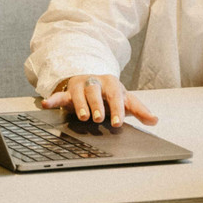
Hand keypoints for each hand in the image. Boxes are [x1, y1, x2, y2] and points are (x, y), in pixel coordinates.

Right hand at [41, 74, 157, 126]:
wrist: (93, 80)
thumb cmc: (111, 93)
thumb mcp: (126, 99)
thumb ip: (139, 110)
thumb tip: (155, 120)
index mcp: (112, 84)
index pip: (116, 96)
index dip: (117, 109)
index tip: (118, 122)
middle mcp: (96, 82)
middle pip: (96, 92)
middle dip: (98, 105)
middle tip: (99, 119)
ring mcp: (81, 86)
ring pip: (80, 93)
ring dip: (81, 104)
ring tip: (83, 116)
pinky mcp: (67, 92)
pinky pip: (59, 95)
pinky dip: (52, 99)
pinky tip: (46, 104)